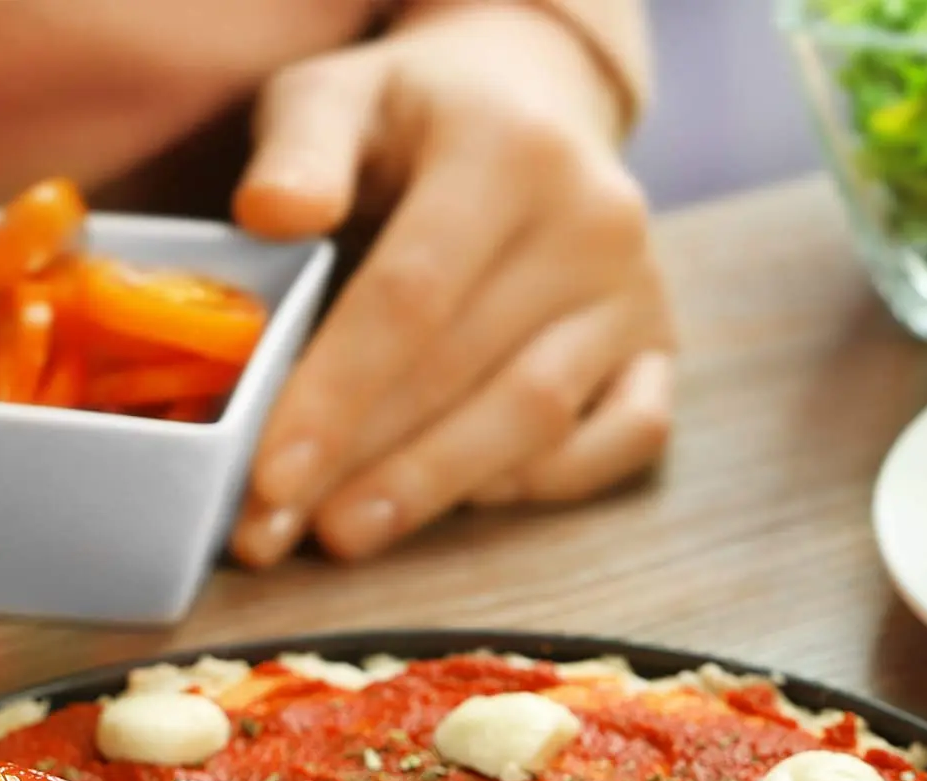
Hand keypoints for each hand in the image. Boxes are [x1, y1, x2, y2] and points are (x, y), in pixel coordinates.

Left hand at [229, 1, 672, 565]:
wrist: (531, 103)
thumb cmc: (413, 121)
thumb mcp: (340, 98)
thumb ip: (300, 149)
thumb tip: (270, 214)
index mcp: (510, 154)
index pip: (410, 297)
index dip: (334, 397)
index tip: (267, 478)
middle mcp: (595, 221)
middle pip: (462, 374)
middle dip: (358, 465)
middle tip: (271, 532)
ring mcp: (636, 293)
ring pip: (534, 421)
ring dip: (430, 492)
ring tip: (340, 535)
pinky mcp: (658, 348)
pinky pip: (616, 442)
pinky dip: (535, 486)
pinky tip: (453, 505)